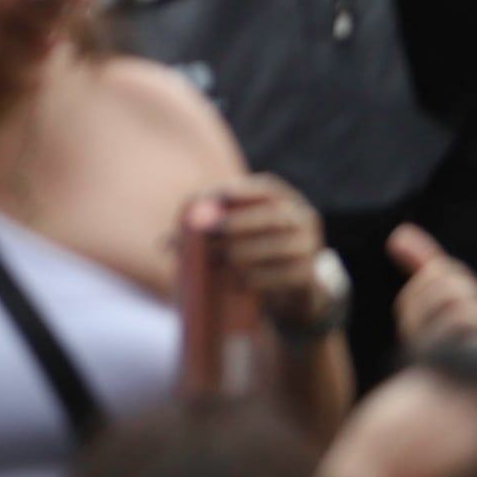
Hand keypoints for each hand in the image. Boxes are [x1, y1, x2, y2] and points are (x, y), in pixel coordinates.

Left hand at [199, 180, 336, 330]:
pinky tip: (236, 282)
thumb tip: (165, 244)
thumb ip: (205, 229)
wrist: (293, 288)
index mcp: (284, 198)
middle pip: (271, 217)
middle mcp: (302, 217)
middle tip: (204, 235)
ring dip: (240, 254)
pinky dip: (256, 279)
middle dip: (235, 224)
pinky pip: (283, 276)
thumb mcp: (235, 232)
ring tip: (213, 262)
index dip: (236, 192)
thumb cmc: (253, 249)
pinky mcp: (310, 276)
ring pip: (275, 248)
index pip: (264, 188)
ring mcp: (310, 247)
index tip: (207, 199)